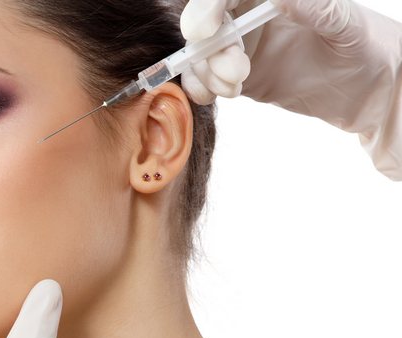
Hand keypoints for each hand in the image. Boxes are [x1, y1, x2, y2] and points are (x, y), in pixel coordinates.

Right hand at [180, 0, 401, 179]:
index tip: (204, 30)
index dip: (206, 8)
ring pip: (203, 55)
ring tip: (236, 88)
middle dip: (210, 50)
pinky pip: (208, 81)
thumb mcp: (347, 25)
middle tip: (236, 73)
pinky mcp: (241, 79)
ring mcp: (244, 49)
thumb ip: (317, 9)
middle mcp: (252, 18)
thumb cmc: (367, 47)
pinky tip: (217, 95)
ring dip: (207, 73)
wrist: (368, 91)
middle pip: (207, 26)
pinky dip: (202, 89)